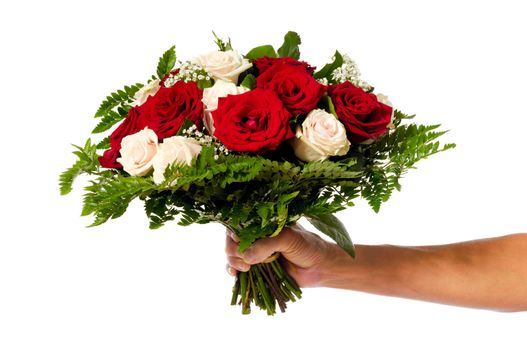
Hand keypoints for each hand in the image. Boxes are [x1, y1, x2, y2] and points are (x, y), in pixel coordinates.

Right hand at [225, 223, 344, 286]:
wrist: (320, 267)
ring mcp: (255, 253)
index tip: (238, 240)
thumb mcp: (287, 238)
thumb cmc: (307, 246)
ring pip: (232, 254)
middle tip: (245, 260)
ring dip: (233, 261)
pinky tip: (236, 274)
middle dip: (233, 250)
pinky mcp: (257, 269)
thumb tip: (246, 257)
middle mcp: (257, 237)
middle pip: (232, 240)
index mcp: (263, 224)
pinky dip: (232, 271)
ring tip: (247, 268)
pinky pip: (237, 269)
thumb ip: (266, 244)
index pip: (239, 223)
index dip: (234, 232)